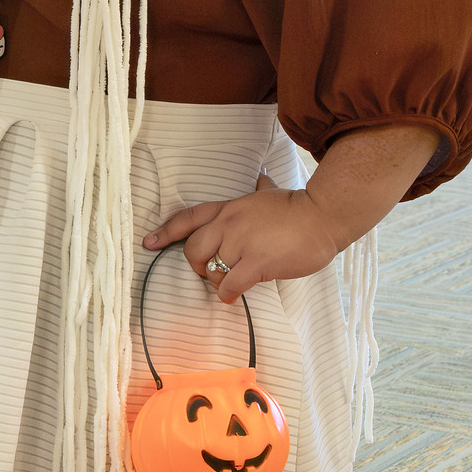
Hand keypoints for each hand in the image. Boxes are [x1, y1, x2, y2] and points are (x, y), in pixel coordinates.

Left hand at [142, 171, 336, 303]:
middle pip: (193, 250)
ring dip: (219, 282)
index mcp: (228, 208)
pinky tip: (236, 294)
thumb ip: (262, 188)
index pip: (188, 217)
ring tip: (234, 282)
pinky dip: (229, 293)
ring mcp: (241, 242)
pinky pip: (230, 284)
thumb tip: (263, 177)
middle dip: (198, 266)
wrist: (323, 215)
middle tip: (214, 272)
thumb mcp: (272, 194)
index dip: (166, 231)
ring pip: (212, 270)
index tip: (148, 242)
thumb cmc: (299, 207)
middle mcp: (229, 223)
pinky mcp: (257, 262)